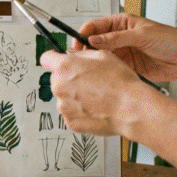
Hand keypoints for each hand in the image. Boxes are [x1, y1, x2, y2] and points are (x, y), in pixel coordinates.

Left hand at [40, 49, 158, 135]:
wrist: (130, 108)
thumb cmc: (121, 83)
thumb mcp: (103, 55)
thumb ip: (81, 54)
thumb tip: (71, 55)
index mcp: (65, 67)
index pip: (45, 58)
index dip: (53, 58)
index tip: (57, 60)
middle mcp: (59, 86)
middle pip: (56, 79)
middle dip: (68, 79)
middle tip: (88, 81)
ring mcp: (63, 106)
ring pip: (64, 97)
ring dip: (74, 96)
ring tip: (96, 97)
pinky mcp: (70, 122)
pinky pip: (71, 113)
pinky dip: (80, 111)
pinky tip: (95, 108)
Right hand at [75, 14, 176, 80]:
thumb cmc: (171, 40)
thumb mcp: (141, 35)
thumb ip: (116, 38)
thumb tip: (93, 40)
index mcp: (121, 23)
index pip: (94, 26)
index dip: (83, 35)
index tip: (76, 46)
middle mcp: (118, 37)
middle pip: (94, 42)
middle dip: (84, 50)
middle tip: (78, 60)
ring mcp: (122, 52)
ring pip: (100, 56)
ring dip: (93, 61)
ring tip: (87, 69)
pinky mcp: (126, 66)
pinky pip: (110, 67)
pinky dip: (103, 71)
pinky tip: (99, 75)